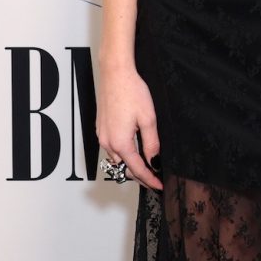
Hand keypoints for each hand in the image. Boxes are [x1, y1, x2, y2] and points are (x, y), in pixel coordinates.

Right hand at [96, 64, 162, 189]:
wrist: (115, 73)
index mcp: (121, 143)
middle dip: (139, 175)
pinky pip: (111, 148)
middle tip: (154, 179)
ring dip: (130, 165)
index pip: (137, 169)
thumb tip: (154, 161)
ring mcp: (102, 135)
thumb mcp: (148, 119)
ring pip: (116, 159)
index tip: (159, 186)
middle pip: (124, 168)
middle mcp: (107, 142)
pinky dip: (122, 154)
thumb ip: (151, 144)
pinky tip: (132, 150)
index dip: (149, 179)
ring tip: (145, 166)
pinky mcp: (100, 127)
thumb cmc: (131, 92)